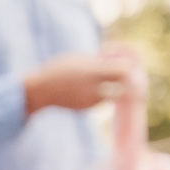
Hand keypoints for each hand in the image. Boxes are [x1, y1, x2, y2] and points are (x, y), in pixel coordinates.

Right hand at [23, 50, 142, 115]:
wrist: (40, 90)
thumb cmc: (59, 69)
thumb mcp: (80, 60)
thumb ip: (100, 63)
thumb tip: (118, 62)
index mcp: (93, 71)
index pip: (124, 70)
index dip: (129, 67)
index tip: (126, 64)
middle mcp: (95, 88)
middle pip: (124, 87)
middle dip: (127, 83)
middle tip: (125, 79)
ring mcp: (91, 101)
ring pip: (112, 95)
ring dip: (111, 89)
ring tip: (99, 81)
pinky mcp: (86, 109)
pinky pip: (100, 102)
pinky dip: (99, 96)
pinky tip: (86, 90)